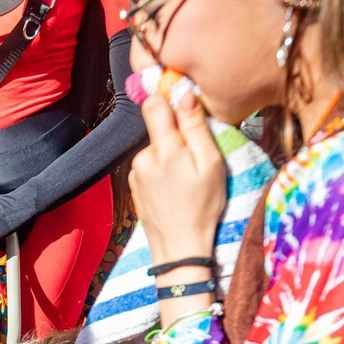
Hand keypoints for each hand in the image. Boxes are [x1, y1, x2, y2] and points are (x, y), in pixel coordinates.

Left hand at [129, 88, 224, 267]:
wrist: (179, 249)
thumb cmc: (202, 207)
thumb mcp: (210, 164)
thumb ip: (196, 128)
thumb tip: (184, 95)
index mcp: (163, 148)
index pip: (154, 104)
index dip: (167, 99)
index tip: (182, 106)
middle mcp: (143, 157)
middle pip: (158, 129)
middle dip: (176, 136)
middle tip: (194, 158)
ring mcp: (136, 172)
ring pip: (155, 149)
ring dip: (169, 156)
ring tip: (185, 179)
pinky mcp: (133, 185)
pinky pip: (149, 166)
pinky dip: (161, 171)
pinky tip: (173, 188)